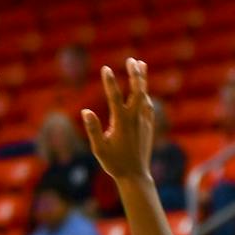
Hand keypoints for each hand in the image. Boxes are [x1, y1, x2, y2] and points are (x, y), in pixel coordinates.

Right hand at [81, 58, 153, 184]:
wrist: (135, 176)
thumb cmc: (114, 163)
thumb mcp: (99, 148)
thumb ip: (93, 129)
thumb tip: (86, 111)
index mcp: (121, 123)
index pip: (114, 97)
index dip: (109, 82)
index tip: (105, 68)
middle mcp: (135, 119)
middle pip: (137, 91)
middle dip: (134, 74)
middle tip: (131, 59)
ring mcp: (144, 121)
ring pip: (144, 95)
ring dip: (142, 79)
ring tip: (140, 64)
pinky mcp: (148, 126)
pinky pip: (148, 106)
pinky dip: (145, 94)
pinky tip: (143, 90)